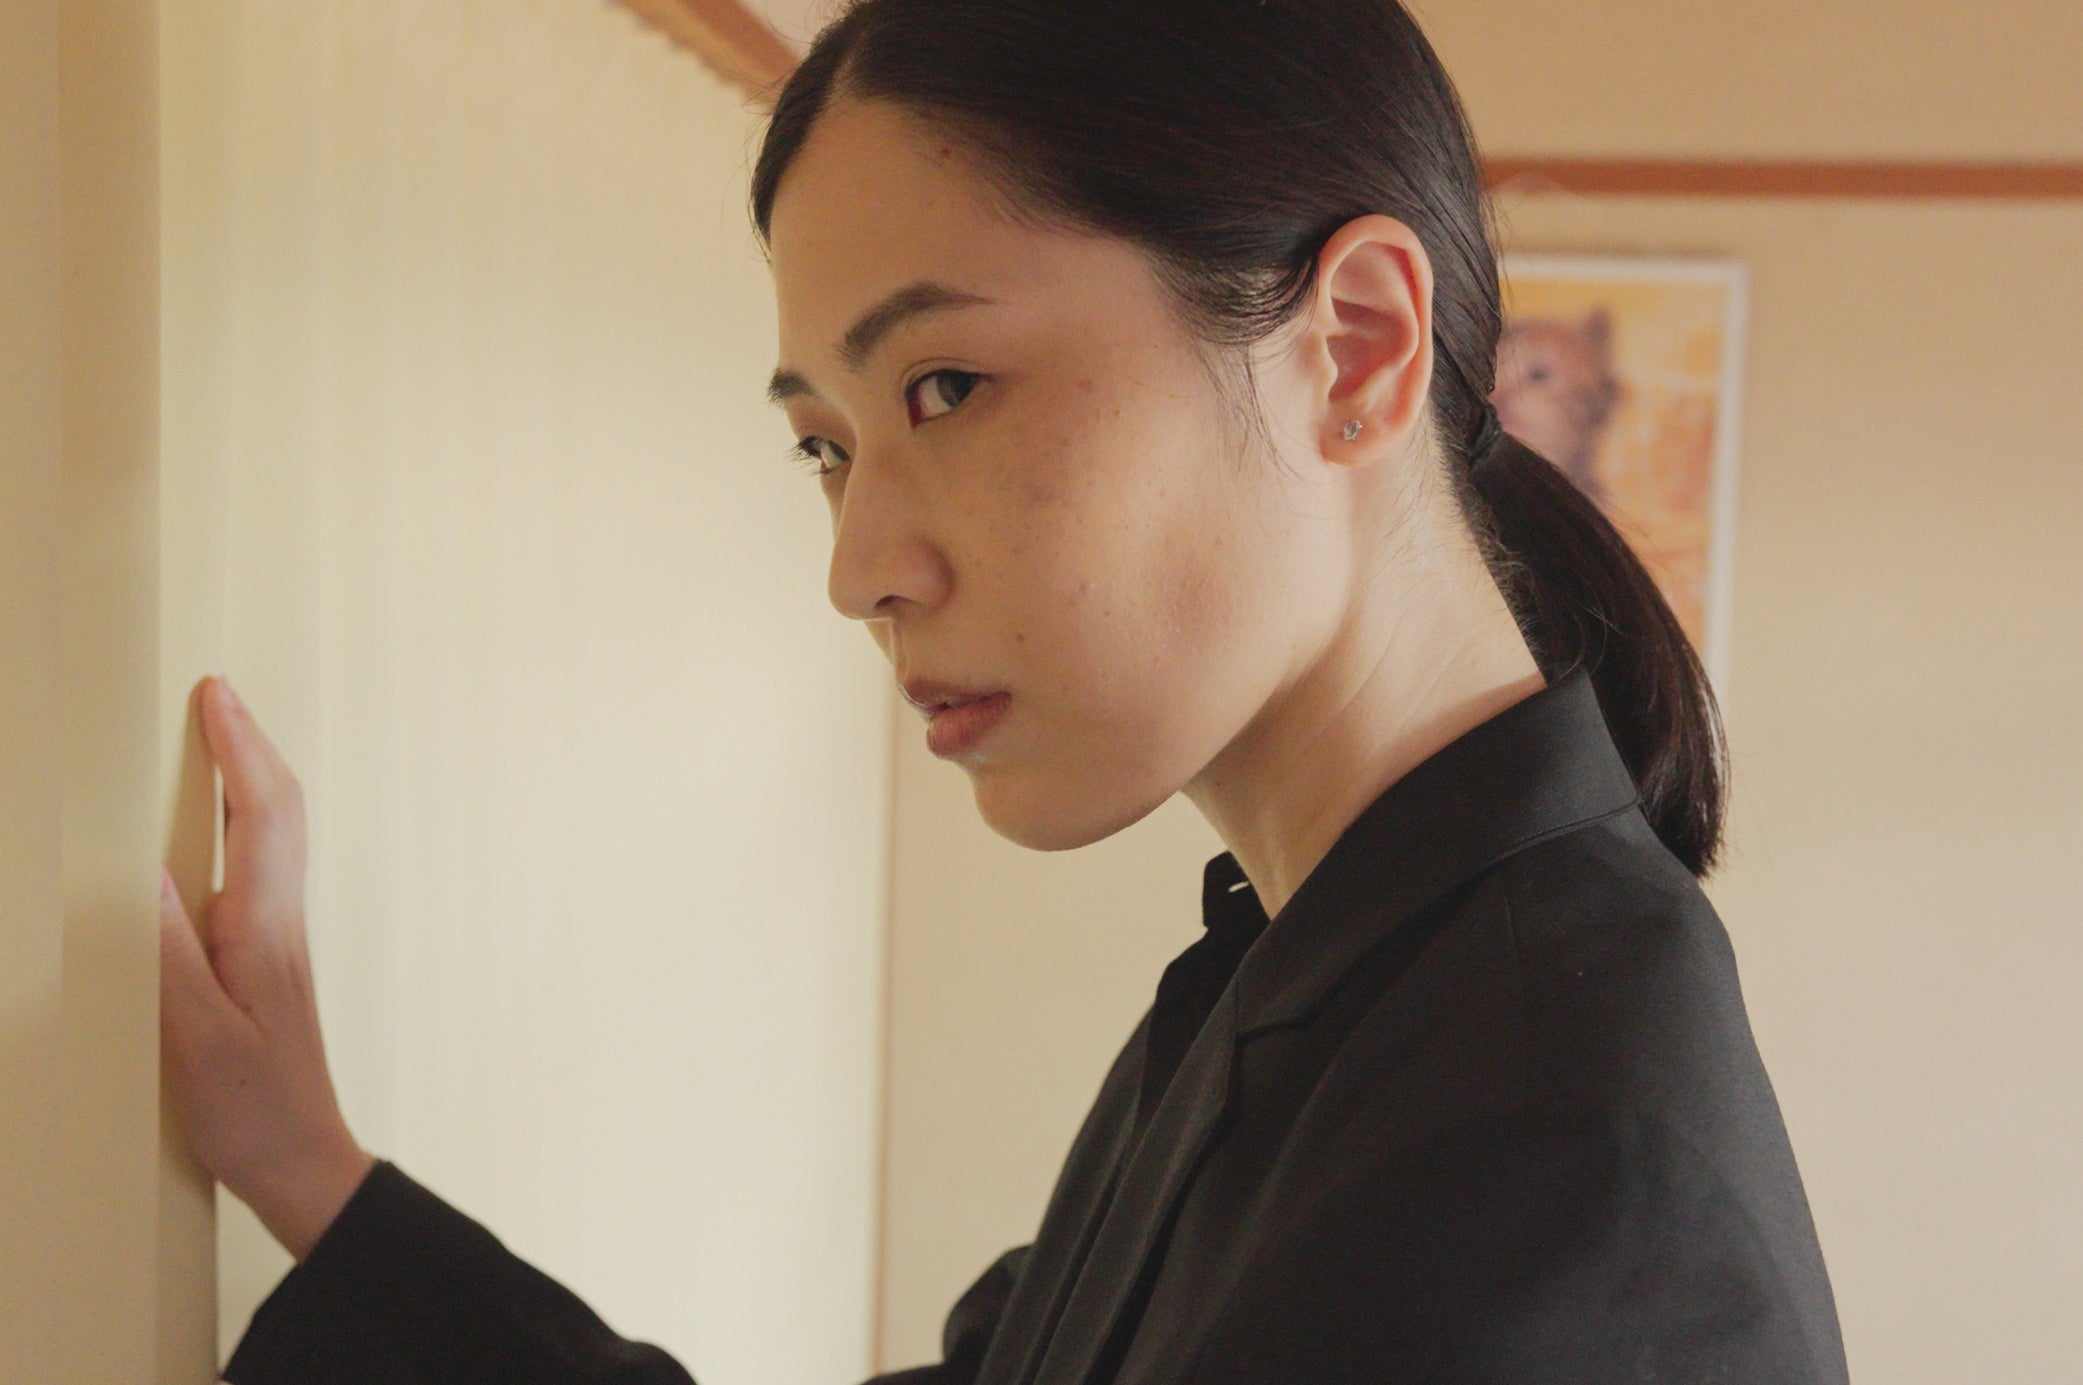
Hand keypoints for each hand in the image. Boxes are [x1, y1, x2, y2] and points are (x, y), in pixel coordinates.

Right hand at [159, 675, 374, 1261]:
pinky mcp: (268, 960)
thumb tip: (142, 868)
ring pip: (275, 836)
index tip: (216, 695)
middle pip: (278, 812)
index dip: (237, 750)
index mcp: (263, 928)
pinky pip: (260, 866)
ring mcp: (279, 939)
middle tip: (217, 695)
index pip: (257, 816)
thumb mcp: (195, 1036)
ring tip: (219, 737)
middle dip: (249, 747)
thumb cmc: (252, 1109)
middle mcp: (280, 922)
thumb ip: (169, 952)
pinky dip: (242, 823)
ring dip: (250, 778)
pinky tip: (221, 828)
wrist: (305, 1162)